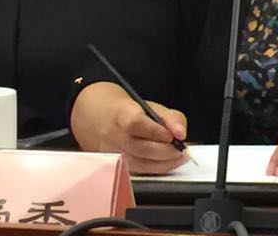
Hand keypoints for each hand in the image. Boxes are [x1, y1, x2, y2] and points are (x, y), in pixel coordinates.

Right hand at [70, 82, 189, 174]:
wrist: (96, 118)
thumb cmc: (126, 112)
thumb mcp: (149, 106)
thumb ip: (170, 118)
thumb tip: (181, 133)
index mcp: (121, 114)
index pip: (136, 123)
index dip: (155, 131)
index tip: (174, 136)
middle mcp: (113, 135)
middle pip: (138, 148)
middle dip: (164, 152)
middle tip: (181, 150)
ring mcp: (110, 154)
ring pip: (137, 164)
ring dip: (162, 164)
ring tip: (178, 158)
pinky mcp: (112, 167)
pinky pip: (135, 172)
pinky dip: (153, 170)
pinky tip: (165, 165)